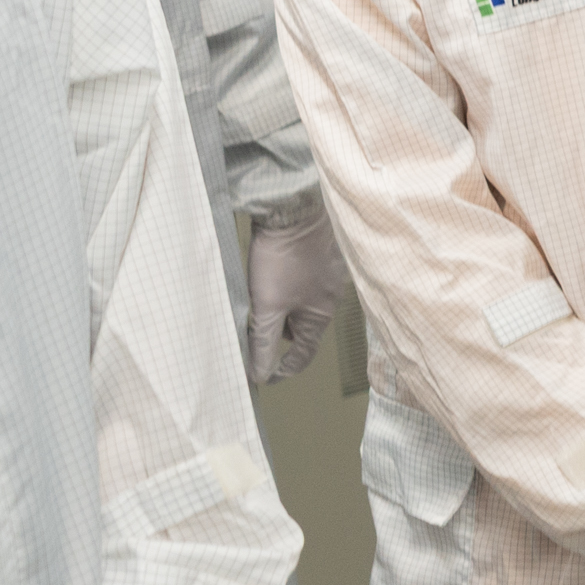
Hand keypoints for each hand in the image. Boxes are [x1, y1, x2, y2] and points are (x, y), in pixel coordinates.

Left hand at [244, 204, 347, 383]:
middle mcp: (330, 299)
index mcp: (320, 316)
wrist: (295, 210)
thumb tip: (260, 374)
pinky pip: (304, 284)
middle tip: (254, 328)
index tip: (264, 375)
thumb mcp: (266, 305)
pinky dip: (288, 287)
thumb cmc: (282, 259)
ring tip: (259, 297)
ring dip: (283, 308)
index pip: (303, 355)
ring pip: (302, 305)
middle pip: (302, 329)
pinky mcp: (321, 257)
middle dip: (279, 333)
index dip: (283, 369)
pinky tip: (272, 274)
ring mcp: (328, 276)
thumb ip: (263, 342)